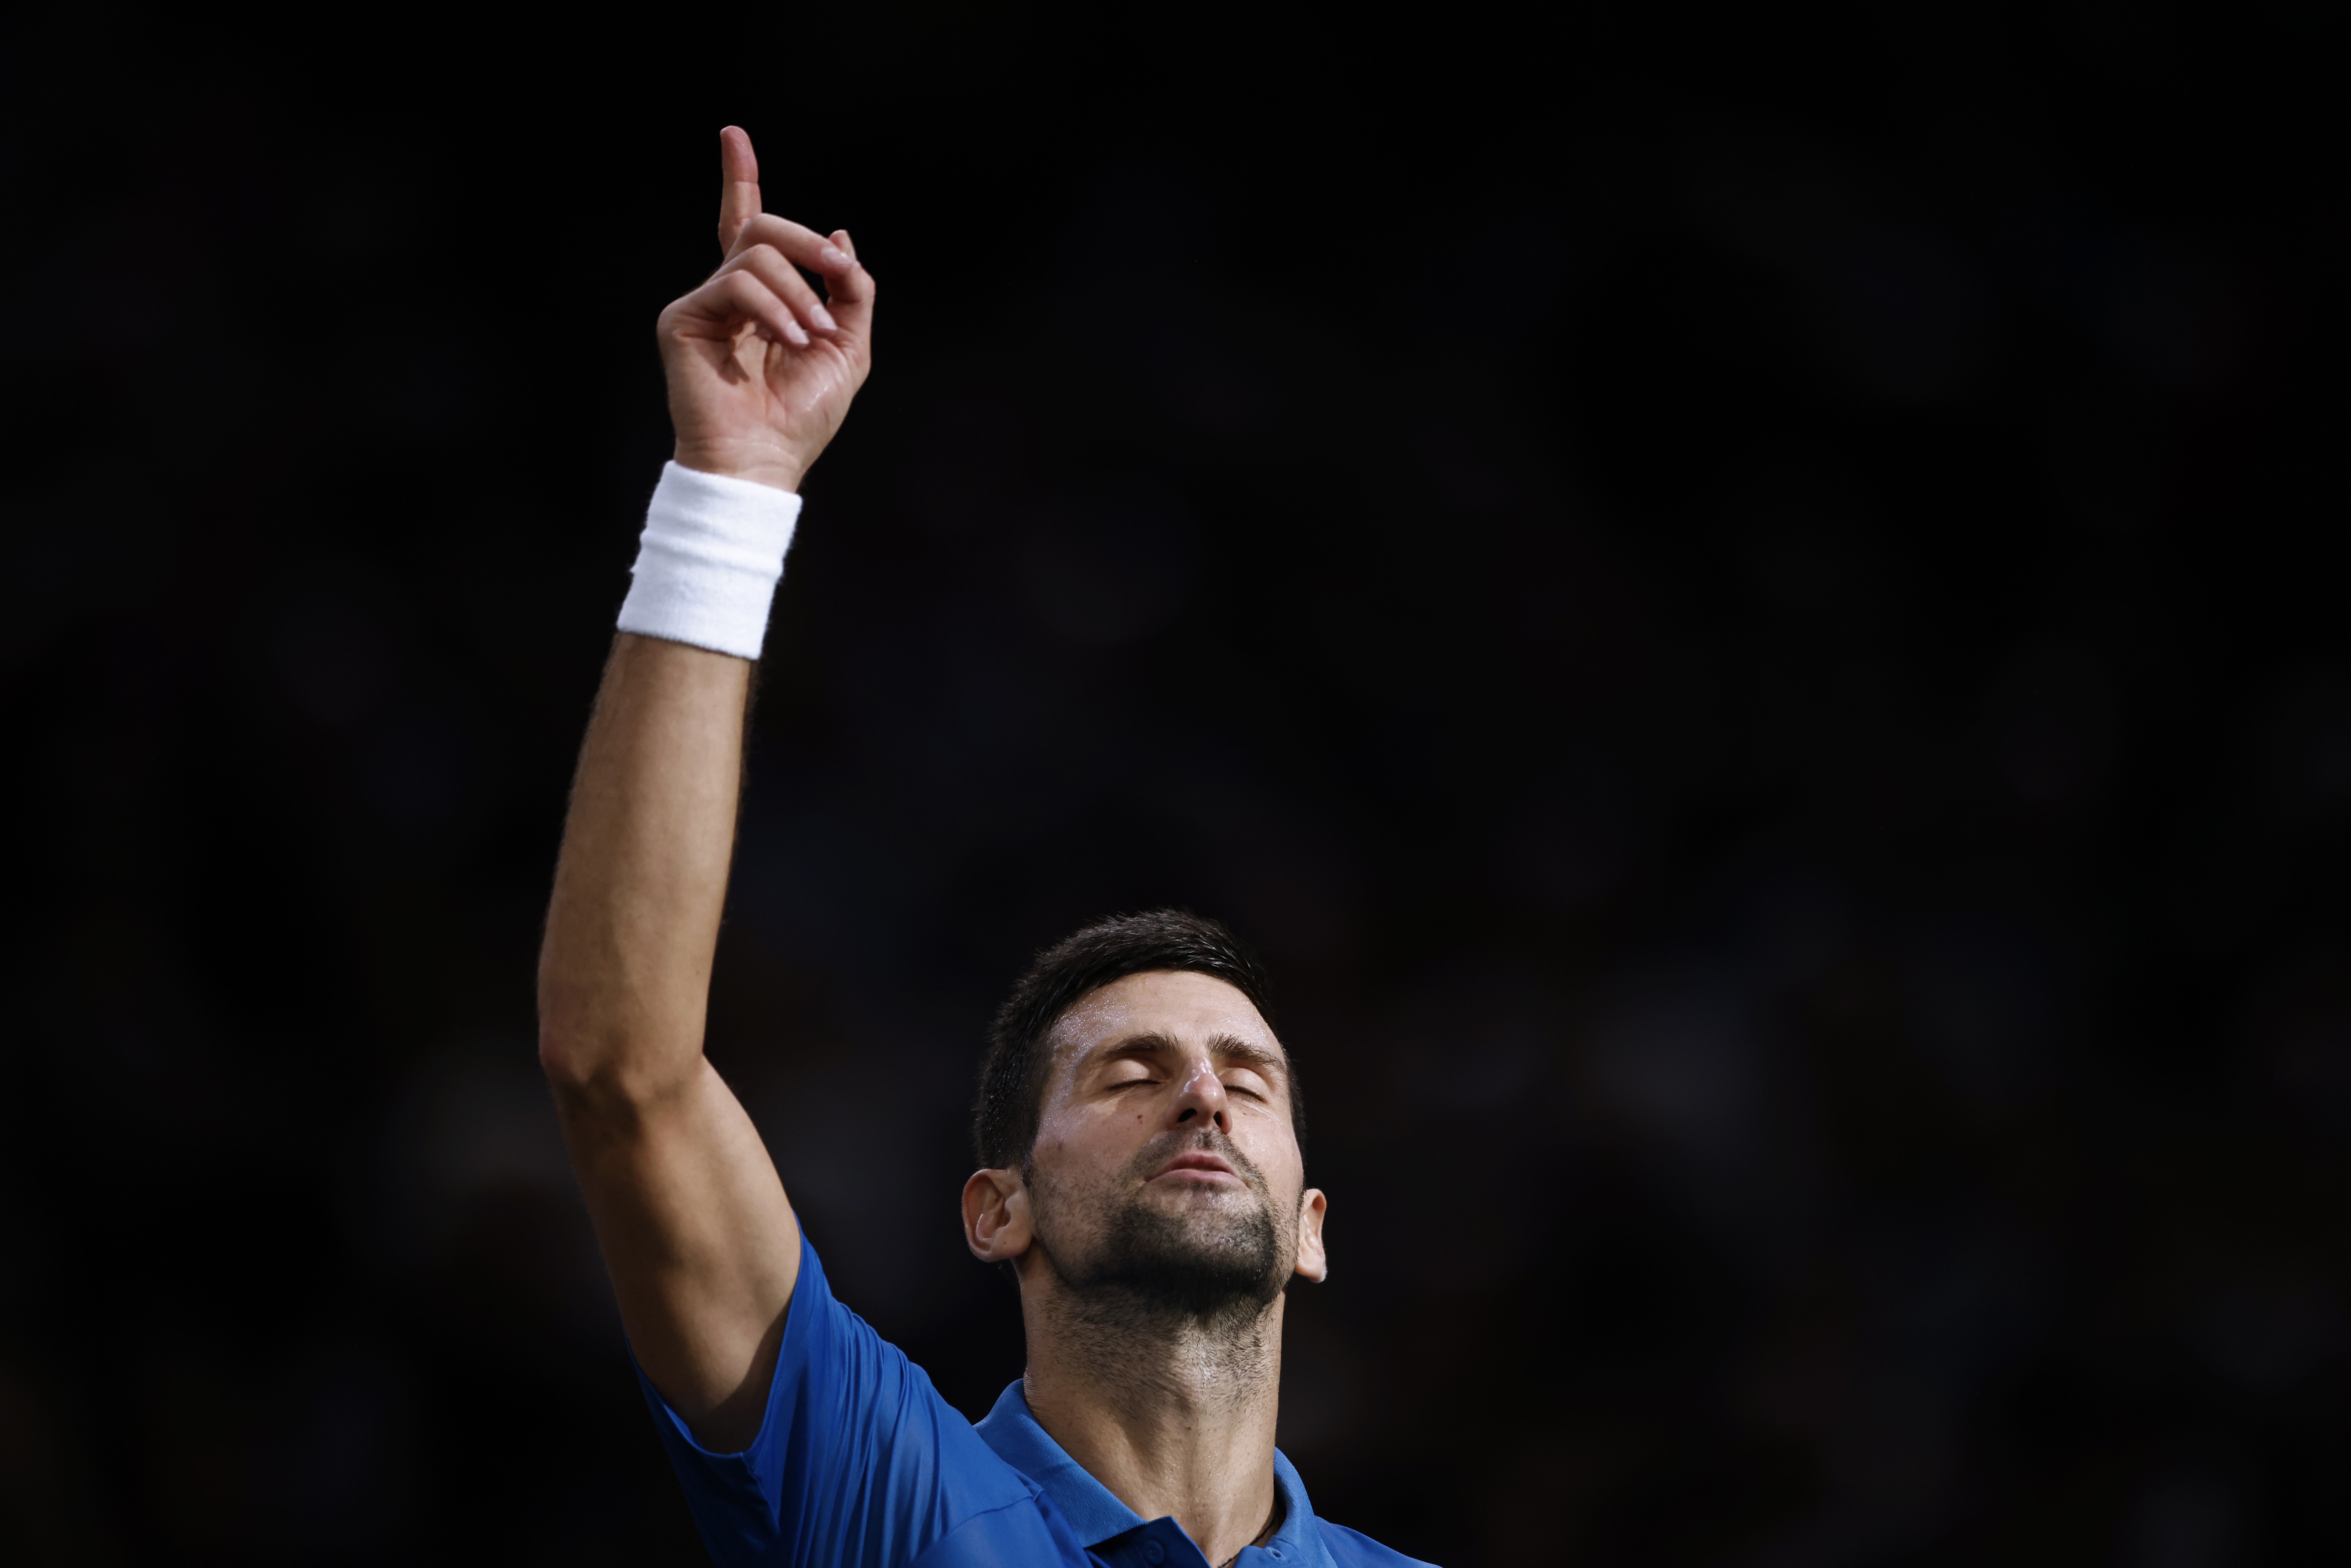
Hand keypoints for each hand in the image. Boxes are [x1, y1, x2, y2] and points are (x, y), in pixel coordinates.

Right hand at [655, 126, 875, 492]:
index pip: (747, 227)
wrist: (765, 458)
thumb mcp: (848, 345)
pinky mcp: (683, 317)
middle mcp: (728, 294)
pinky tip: (788, 341)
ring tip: (812, 335)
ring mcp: (703, 304)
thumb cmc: (803, 415)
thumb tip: (841, 234)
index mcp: (763, 297)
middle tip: (839, 271)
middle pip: (759, 227)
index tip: (734, 136)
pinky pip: (736, 283)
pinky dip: (774, 309)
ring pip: (754, 252)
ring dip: (798, 289)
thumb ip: (849, 290)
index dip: (741, 180)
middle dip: (807, 242)